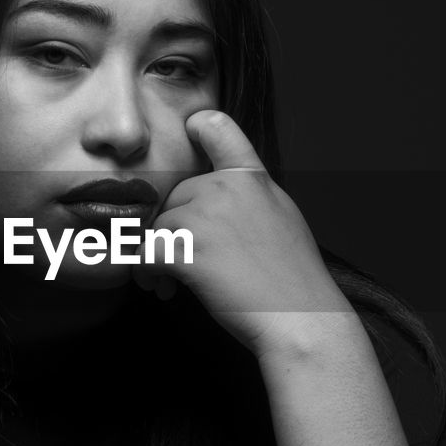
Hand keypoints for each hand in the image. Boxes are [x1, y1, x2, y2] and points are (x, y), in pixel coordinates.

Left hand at [133, 109, 352, 357]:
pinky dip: (146, 272)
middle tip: (180, 264)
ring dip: (156, 256)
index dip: (194, 128)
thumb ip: (246, 196)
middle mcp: (225, 187)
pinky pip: (144, 252)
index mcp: (251, 177)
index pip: (215, 126)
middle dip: (170, 230)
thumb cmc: (292, 279)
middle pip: (174, 197)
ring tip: (171, 284)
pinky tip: (163, 288)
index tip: (185, 139)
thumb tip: (211, 191)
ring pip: (156, 227)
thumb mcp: (279, 216)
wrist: (302, 320)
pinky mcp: (185, 248)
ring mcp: (204, 215)